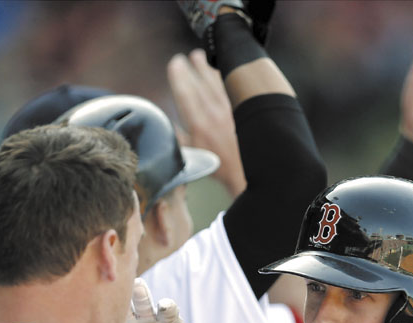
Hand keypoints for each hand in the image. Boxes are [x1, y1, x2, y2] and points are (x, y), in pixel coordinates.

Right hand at [114, 279, 218, 322]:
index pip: (168, 311)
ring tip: (110, 293)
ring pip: (122, 311)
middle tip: (139, 285)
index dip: (168, 308)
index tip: (166, 305)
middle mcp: (148, 319)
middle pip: (142, 302)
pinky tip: (92, 317)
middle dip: (141, 294)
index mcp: (169, 322)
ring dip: (118, 302)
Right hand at [167, 49, 245, 198]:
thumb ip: (178, 137)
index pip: (186, 94)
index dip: (179, 77)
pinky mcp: (242, 110)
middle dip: (190, 69)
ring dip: (205, 69)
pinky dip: (222, 78)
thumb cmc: (217, 165)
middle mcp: (215, 115)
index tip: (174, 64)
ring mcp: (230, 111)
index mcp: (199, 125)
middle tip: (183, 59)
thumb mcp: (192, 155)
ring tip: (198, 58)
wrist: (245, 173)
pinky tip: (217, 71)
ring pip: (215, 83)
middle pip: (200, 84)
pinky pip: (230, 88)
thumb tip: (167, 125)